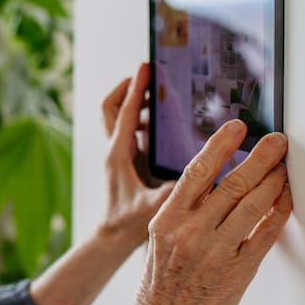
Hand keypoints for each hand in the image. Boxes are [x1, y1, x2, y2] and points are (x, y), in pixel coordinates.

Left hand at [99, 63, 172, 250]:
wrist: (111, 237)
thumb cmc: (126, 224)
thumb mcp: (151, 208)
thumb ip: (171, 193)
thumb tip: (193, 178)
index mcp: (118, 155)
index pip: (124, 112)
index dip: (135, 88)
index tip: (145, 67)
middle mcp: (114, 150)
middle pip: (110, 106)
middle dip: (127, 87)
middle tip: (149, 75)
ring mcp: (119, 154)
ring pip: (118, 117)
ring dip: (136, 102)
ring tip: (160, 96)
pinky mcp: (126, 160)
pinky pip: (130, 130)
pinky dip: (142, 119)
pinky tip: (162, 125)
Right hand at [131, 120, 292, 304]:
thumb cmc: (159, 288)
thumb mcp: (158, 242)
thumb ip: (182, 213)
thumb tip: (212, 182)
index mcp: (166, 221)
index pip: (196, 171)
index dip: (220, 145)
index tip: (237, 127)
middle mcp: (190, 232)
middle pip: (231, 183)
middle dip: (260, 157)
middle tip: (277, 141)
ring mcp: (215, 252)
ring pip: (253, 204)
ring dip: (274, 181)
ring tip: (285, 168)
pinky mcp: (238, 272)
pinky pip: (266, 235)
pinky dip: (279, 214)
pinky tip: (286, 200)